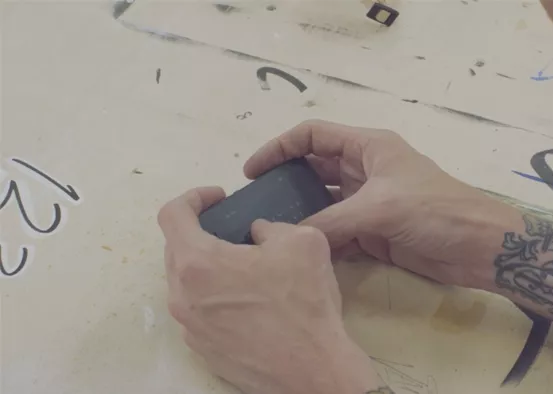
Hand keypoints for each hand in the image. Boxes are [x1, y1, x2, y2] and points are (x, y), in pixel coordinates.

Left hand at [158, 187, 380, 393]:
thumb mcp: (301, 241)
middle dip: (202, 232)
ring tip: (243, 268)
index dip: (192, 197)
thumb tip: (256, 233)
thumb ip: (270, 226)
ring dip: (208, 267)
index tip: (218, 197)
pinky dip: (214, 297)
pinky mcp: (202, 351)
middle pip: (176, 249)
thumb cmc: (304, 302)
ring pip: (186, 283)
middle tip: (234, 231)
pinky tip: (248, 303)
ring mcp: (190, 328)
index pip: (172, 214)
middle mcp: (182, 296)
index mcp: (199, 263)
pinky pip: (199, 312)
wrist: (312, 370)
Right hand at [244, 120, 519, 288]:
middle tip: (256, 206)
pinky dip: (318, 239)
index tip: (252, 171)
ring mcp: (368, 202)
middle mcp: (364, 170)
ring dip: (300, 214)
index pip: (313, 135)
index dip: (280, 147)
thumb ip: (331, 221)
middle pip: (314, 168)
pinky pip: (336, 231)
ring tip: (268, 231)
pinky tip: (297, 251)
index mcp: (368, 147)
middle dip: (286, 183)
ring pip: (323, 202)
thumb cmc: (434, 210)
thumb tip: (287, 236)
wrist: (478, 247)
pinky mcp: (374, 231)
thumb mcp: (379, 209)